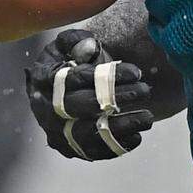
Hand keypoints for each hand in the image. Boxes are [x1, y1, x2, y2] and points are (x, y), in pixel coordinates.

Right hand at [26, 29, 154, 159]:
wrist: (59, 89)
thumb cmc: (70, 61)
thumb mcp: (68, 44)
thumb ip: (76, 41)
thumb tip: (89, 46)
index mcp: (44, 79)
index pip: (76, 78)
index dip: (108, 76)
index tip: (136, 72)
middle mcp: (46, 109)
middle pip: (82, 106)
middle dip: (117, 98)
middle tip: (145, 90)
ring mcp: (57, 132)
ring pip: (87, 134)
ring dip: (120, 127)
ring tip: (148, 118)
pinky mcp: (70, 148)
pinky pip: (92, 152)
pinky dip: (115, 146)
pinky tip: (137, 136)